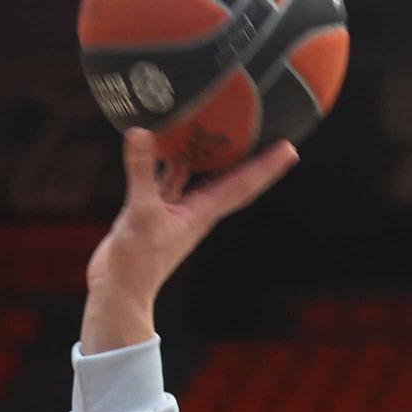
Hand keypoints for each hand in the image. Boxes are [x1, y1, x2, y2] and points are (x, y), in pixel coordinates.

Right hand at [82, 126, 299, 343]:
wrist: (121, 290)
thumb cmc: (138, 263)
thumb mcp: (141, 212)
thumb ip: (142, 171)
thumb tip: (140, 133)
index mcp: (204, 212)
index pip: (244, 184)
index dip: (267, 166)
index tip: (290, 149)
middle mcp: (196, 209)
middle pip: (230, 176)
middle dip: (249, 154)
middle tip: (266, 127)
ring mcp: (177, 209)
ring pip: (198, 172)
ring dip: (207, 151)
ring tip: (218, 121)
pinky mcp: (156, 209)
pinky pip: (169, 176)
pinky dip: (168, 159)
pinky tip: (164, 139)